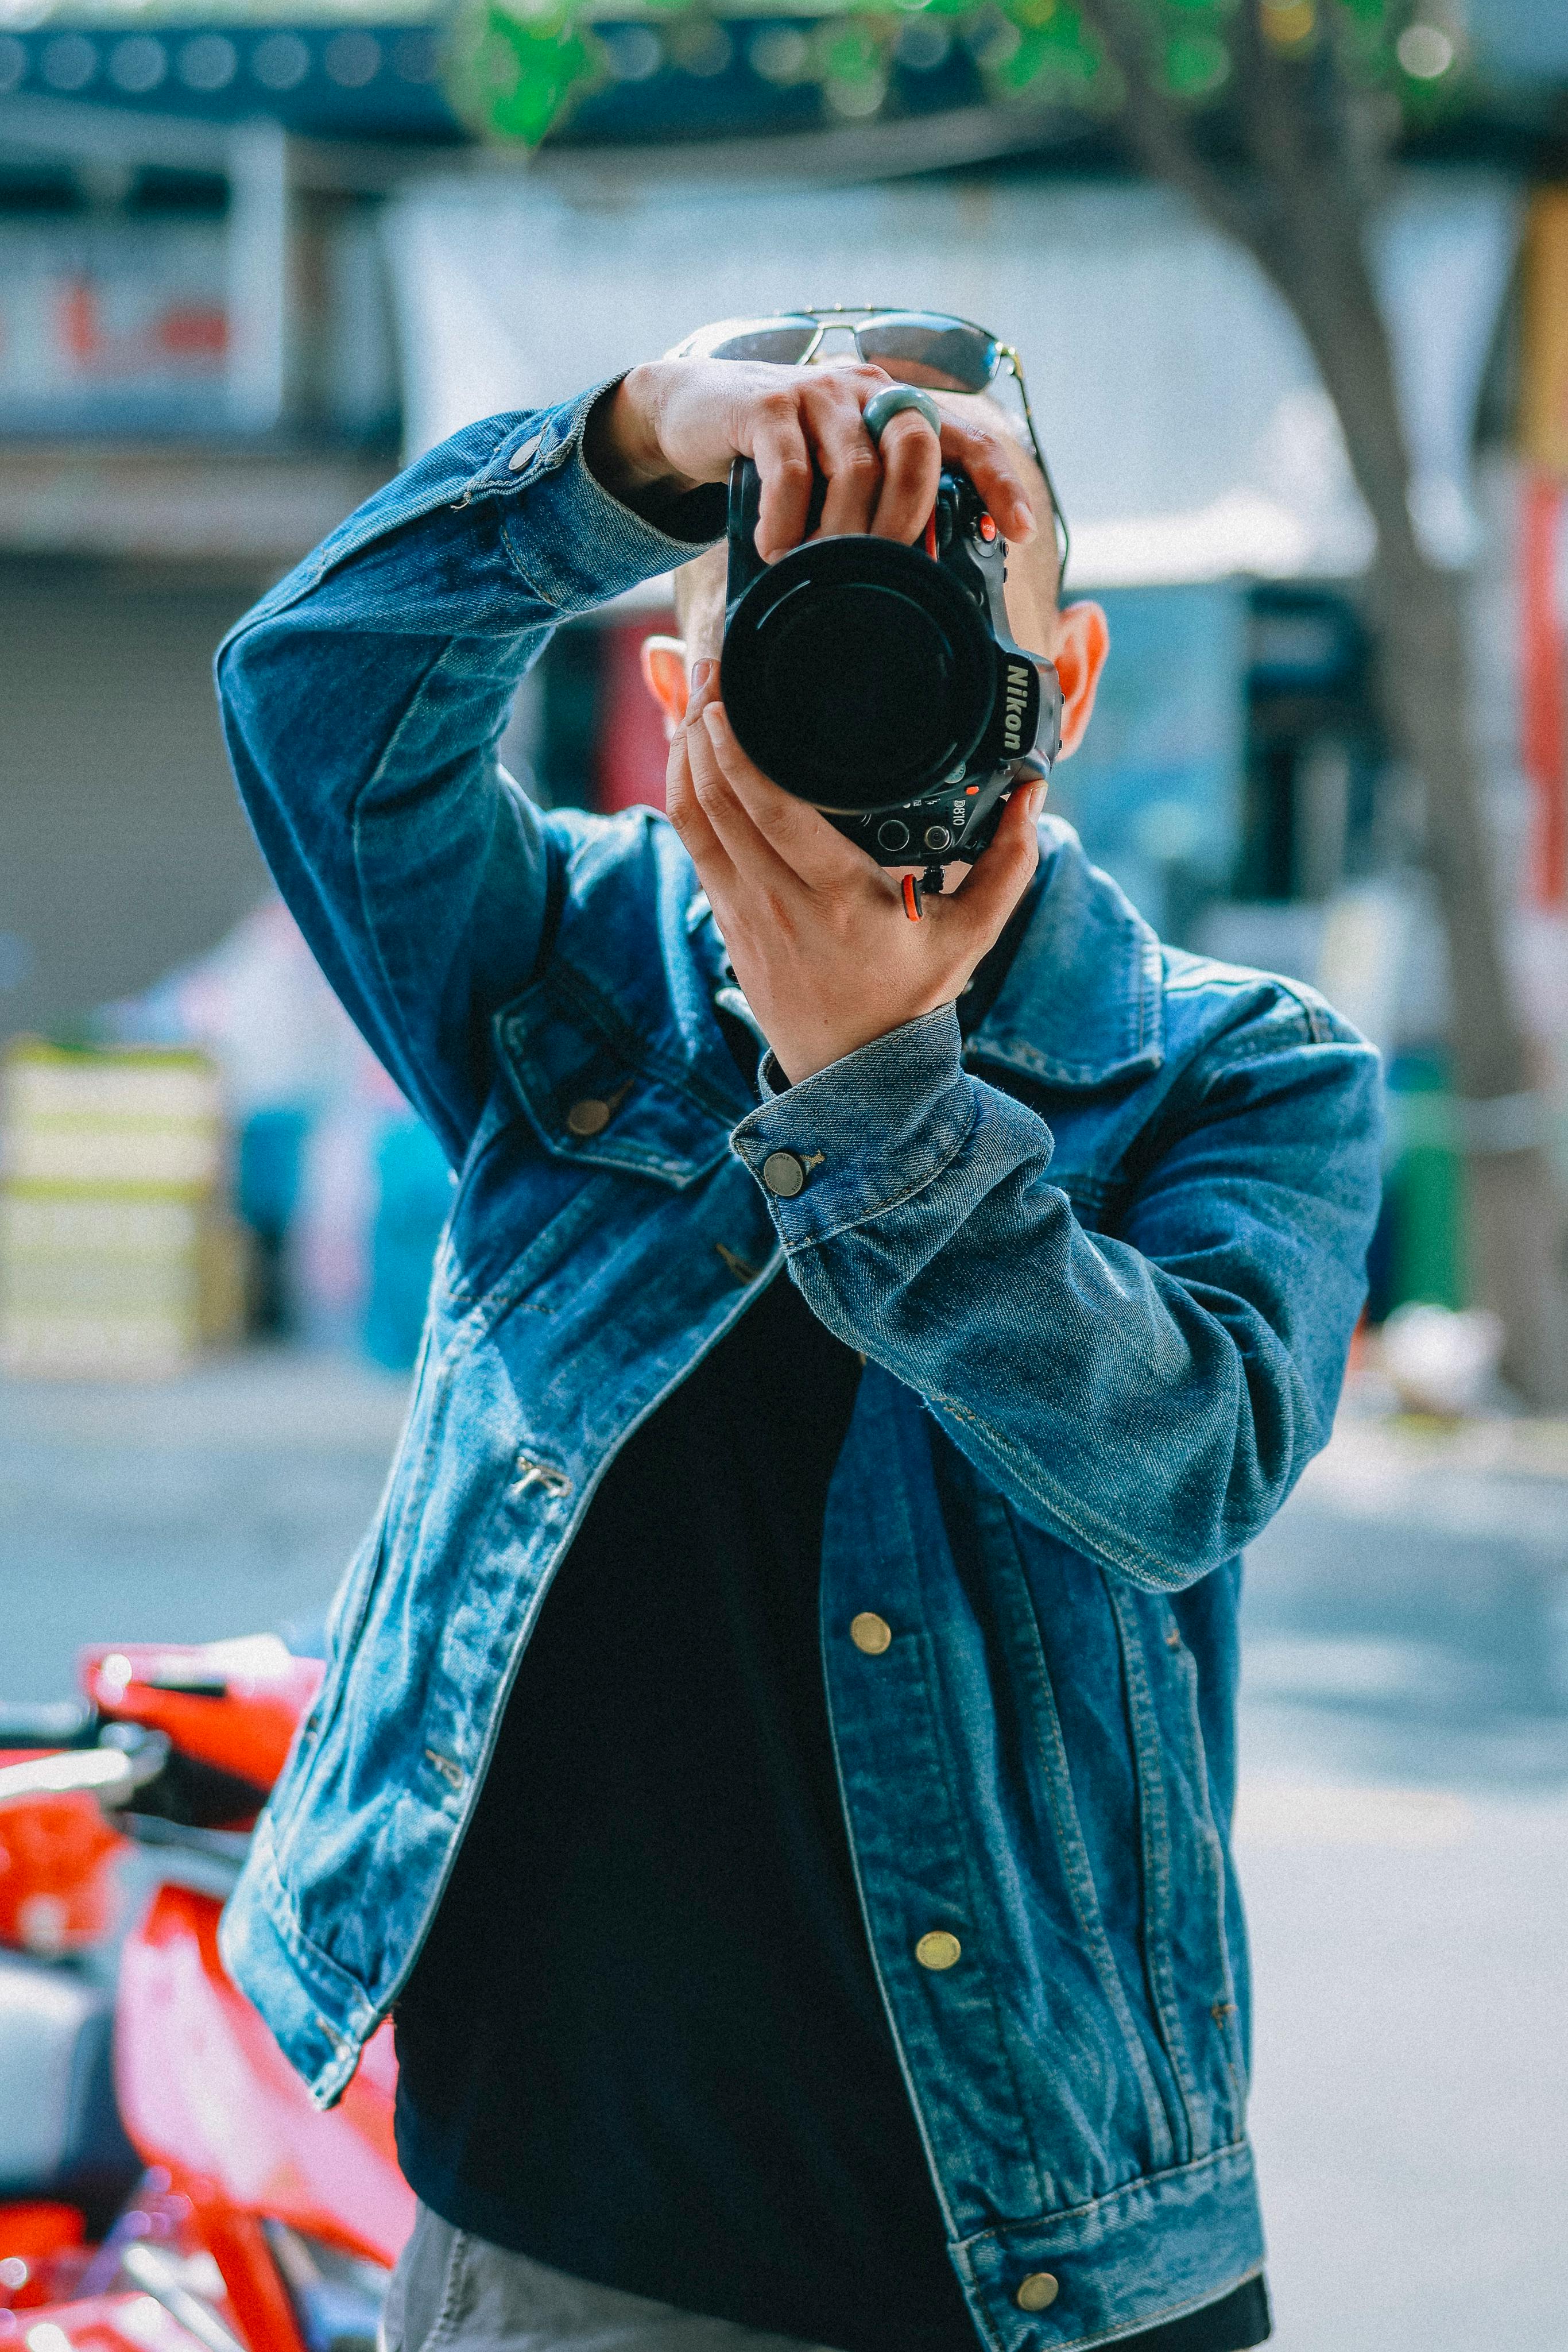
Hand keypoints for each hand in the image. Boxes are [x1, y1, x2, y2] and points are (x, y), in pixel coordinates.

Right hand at [587, 356, 1036, 559]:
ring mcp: (816, 393)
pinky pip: (790, 474)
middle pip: (917, 447)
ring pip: (855, 469)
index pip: (965, 437)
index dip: (998, 482)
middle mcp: (866, 392)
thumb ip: (873, 502)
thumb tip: (917, 573)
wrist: (691, 410)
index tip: (1020, 532)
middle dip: (908, 517)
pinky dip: (787, 524)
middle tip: (884, 571)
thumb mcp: (832, 474)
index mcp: (896, 408)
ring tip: (817, 571)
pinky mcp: (765, 407)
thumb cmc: (775, 456)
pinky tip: (773, 550)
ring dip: (840, 535)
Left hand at [668, 667, 1043, 1085]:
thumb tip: (1035, 794)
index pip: (774, 811)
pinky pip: (693, 844)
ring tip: (694, 696)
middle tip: (710, 668)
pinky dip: (684, 793)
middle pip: (718, 802)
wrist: (855, 1075)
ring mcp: (744, 912)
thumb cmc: (911, 1000)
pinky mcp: (726, 920)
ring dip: (684, 755)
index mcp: (840, 898)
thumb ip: (1008, 862)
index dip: (739, 751)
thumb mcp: (972, 935)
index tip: (729, 697)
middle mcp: (780, 902)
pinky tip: (691, 753)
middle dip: (703, 728)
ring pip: (692, 819)